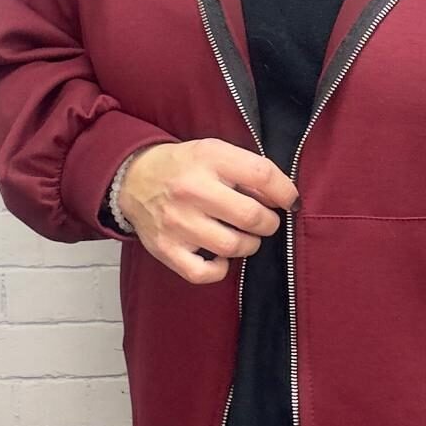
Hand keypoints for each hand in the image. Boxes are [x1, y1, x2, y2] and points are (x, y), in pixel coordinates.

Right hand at [119, 138, 299, 285]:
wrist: (134, 178)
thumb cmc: (185, 166)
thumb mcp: (215, 152)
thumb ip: (248, 169)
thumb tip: (282, 198)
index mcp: (208, 159)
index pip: (261, 175)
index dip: (285, 191)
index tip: (290, 201)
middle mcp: (192, 190)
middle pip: (251, 217)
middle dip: (269, 223)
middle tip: (265, 221)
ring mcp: (177, 222)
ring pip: (233, 246)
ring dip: (249, 245)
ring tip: (244, 236)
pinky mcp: (166, 248)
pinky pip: (204, 273)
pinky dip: (220, 269)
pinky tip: (220, 256)